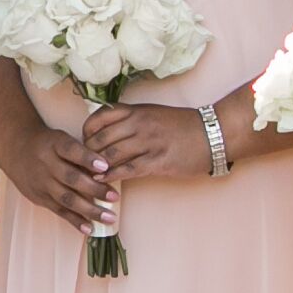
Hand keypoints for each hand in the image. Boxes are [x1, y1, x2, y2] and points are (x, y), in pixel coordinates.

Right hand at [0, 107, 114, 234]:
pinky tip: (89, 228)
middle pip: (71, 178)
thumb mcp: (61, 138)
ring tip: (109, 217)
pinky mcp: (39, 197)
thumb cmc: (48, 144)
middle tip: (114, 197)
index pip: (71, 150)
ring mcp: (41, 182)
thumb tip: (108, 169)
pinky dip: (75, 220)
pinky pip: (59, 210)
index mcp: (54, 144)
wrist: (15, 149)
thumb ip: (81, 151)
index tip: (105, 165)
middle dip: (94, 189)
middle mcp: (46, 164)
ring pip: (66, 198)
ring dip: (89, 210)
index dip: (88, 158)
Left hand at [82, 101, 215, 185]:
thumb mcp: (152, 113)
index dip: (86, 131)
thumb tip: (105, 131)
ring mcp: (148, 142)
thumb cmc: (181, 125)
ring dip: (96, 167)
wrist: (212, 133)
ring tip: (86, 176)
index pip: (99, 117)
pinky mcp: (158, 160)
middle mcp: (139, 123)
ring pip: (111, 155)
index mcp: (136, 110)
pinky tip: (103, 181)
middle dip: (86, 153)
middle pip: (101, 138)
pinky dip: (111, 176)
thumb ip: (130, 119)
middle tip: (80, 164)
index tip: (82, 142)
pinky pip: (128, 169)